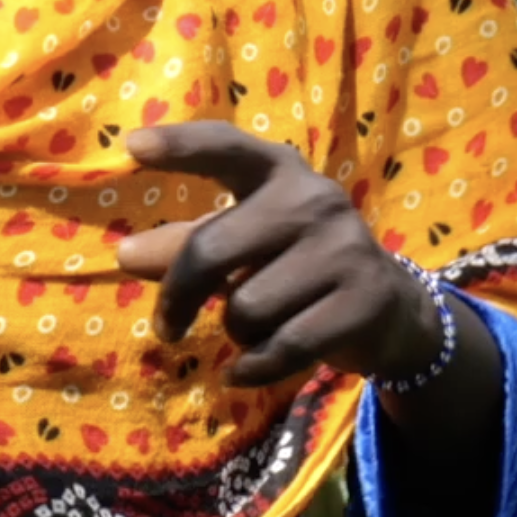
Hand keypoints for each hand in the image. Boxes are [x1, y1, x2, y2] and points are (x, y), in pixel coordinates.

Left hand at [114, 120, 443, 388]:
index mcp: (279, 171)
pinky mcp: (362, 302)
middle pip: (212, 250)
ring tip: (257, 327)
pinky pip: (280, 347)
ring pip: (245, 308)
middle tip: (167, 326)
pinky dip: (252, 367)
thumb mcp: (245, 244)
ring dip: (237, 331)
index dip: (181, 146)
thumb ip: (187, 243)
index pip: (226, 148)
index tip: (132, 146)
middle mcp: (314, 199)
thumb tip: (126, 255)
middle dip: (180, 296)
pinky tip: (243, 371)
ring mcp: (344, 249)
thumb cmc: (297, 264)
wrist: (391, 309)